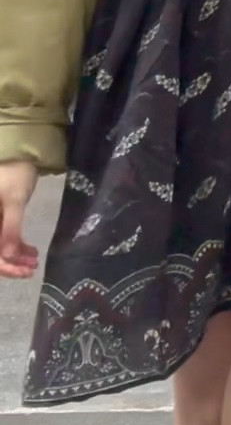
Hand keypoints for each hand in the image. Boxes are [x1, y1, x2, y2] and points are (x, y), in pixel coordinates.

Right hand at [0, 160, 39, 278]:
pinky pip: (2, 239)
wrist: (20, 153)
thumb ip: (10, 229)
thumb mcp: (14, 200)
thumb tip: (8, 257)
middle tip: (32, 269)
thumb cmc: (14, 172)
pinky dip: (15, 246)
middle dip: (10, 264)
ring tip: (34, 261)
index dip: (4, 266)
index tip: (23, 271)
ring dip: (14, 257)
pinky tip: (30, 251)